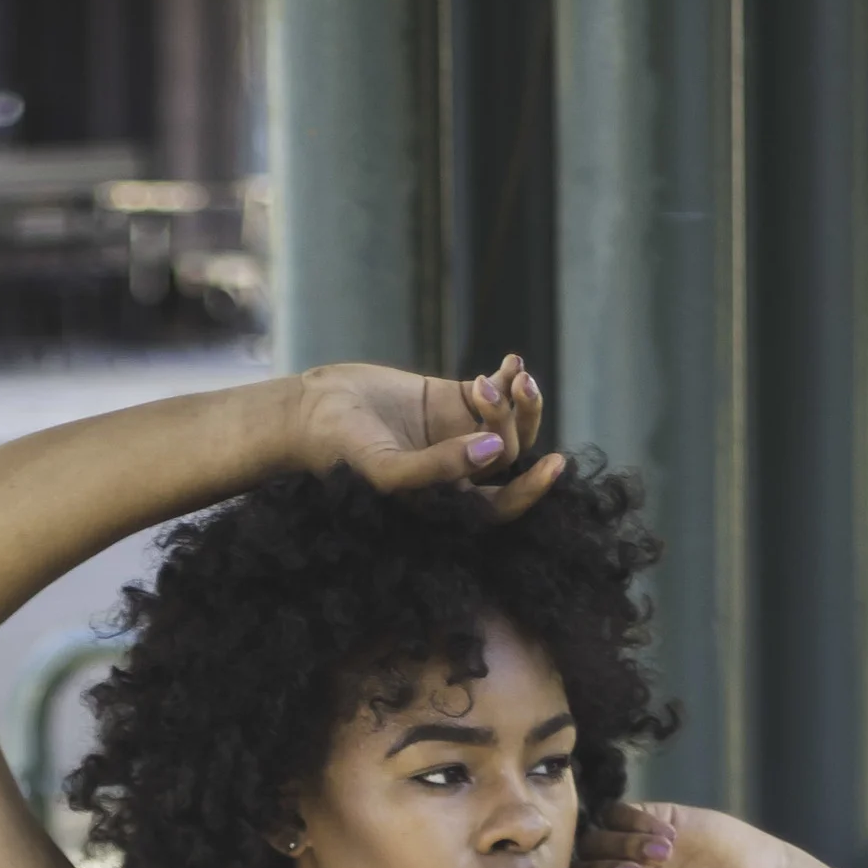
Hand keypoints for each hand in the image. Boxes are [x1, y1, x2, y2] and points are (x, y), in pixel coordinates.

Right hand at [288, 352, 567, 516]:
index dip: (531, 491)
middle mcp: (458, 471)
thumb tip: (495, 452)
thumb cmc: (340, 452)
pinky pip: (497, 392)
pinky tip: (511, 360)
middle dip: (515, 424)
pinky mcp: (452, 399)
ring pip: (511, 424)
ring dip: (519, 399)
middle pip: (512, 456)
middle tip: (490, 395)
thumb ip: (437, 468)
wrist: (312, 410)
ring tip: (511, 373)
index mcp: (446, 501)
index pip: (501, 506)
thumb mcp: (386, 470)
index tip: (554, 465)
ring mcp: (458, 434)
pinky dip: (510, 376)